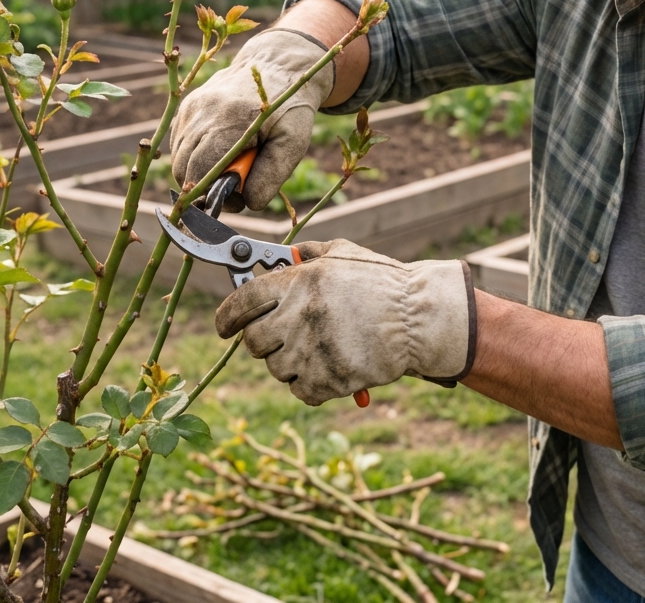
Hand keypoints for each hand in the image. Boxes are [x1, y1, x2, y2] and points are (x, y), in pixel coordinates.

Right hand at [171, 29, 334, 210]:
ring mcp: (190, 108)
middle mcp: (202, 112)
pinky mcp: (186, 107)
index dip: (214, 195)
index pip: (200, 172)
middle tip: (238, 183)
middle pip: (184, 170)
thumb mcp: (293, 142)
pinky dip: (196, 157)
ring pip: (178, 160)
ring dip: (200, 172)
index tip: (238, 197)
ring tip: (233, 164)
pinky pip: (179, 146)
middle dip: (207, 187)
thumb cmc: (290, 108)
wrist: (278, 66)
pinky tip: (221, 150)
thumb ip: (271, 175)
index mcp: (229, 120)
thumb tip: (247, 204)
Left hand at [215, 239, 476, 404]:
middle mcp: (298, 316)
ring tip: (317, 348)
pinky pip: (299, 390)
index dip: (226, 317)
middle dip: (261, 340)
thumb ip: (307, 256)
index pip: (240, 302)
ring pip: (275, 368)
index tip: (225, 325)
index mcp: (298, 282)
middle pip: (252, 342)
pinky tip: (329, 366)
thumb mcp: (344, 254)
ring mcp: (311, 351)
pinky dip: (310, 383)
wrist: (419, 318)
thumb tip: (277, 258)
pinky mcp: (327, 380)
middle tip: (280, 336)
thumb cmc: (383, 283)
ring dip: (289, 362)